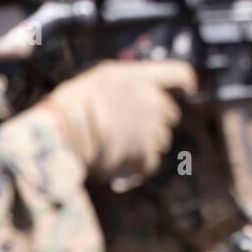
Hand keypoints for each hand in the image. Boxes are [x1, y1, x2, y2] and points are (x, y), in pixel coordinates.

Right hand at [43, 59, 194, 190]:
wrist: (63, 132)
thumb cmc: (71, 104)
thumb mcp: (98, 80)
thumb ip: (123, 86)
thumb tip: (130, 99)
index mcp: (141, 78)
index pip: (179, 73)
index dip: (186, 82)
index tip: (189, 89)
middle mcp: (152, 101)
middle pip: (170, 112)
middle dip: (157, 120)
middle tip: (130, 128)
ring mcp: (152, 128)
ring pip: (161, 139)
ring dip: (146, 144)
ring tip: (117, 149)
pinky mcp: (145, 155)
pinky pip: (150, 164)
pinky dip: (137, 169)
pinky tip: (120, 177)